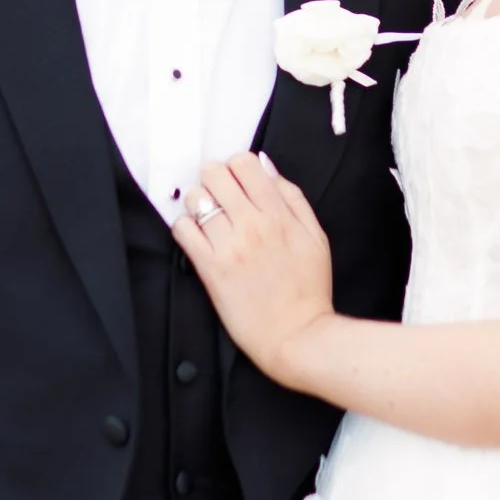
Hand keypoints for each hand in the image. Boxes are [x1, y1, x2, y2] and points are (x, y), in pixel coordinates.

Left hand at [173, 151, 333, 386]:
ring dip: (197, 203)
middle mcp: (253, 224)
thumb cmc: (309, 290)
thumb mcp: (316, 236)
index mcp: (279, 214)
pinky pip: (183, 230)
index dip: (236, 167)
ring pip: (195, 199)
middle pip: (215, 174)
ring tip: (206, 218)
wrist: (298, 335)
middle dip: (213, 179)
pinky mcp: (210, 268)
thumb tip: (267, 168)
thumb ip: (293, 198)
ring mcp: (229, 245)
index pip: (245, 163)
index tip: (236, 181)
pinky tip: (196, 236)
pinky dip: (184, 227)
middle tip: (218, 196)